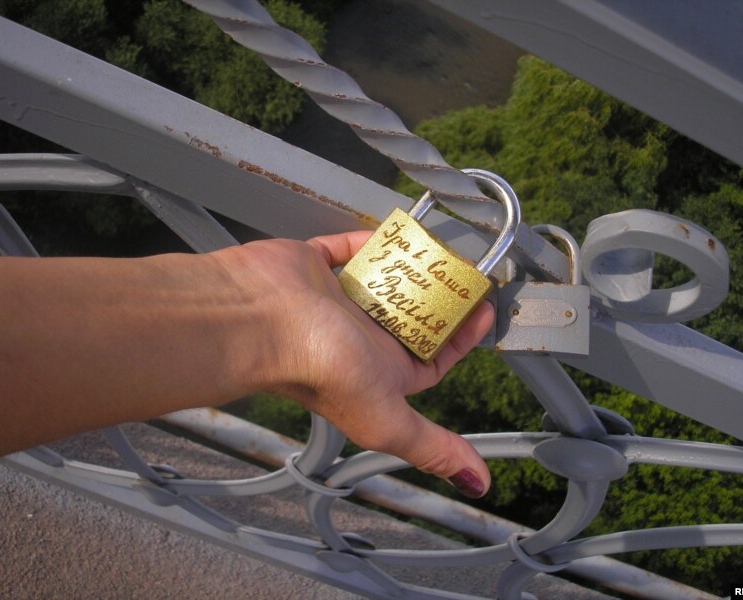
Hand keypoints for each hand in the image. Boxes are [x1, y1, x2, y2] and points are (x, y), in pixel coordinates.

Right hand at [212, 231, 493, 496]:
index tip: (482, 310)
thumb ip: (432, 447)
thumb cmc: (316, 367)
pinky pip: (346, 250)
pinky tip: (389, 236)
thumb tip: (477, 485)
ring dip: (407, 270)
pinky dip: (367, 244)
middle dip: (437, 299)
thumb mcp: (389, 418)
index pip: (429, 361)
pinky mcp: (312, 267)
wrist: (260, 319)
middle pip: (408, 318)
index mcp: (376, 375)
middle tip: (464, 271)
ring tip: (437, 249)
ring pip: (381, 284)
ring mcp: (333, 303)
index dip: (460, 340)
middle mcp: (356, 340)